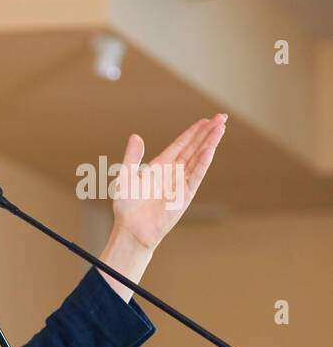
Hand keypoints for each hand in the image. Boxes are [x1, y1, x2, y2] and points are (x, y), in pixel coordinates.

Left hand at [110, 113, 226, 253]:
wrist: (131, 229)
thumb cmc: (127, 206)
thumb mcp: (126, 176)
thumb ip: (132, 157)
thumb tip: (135, 136)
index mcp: (160, 166)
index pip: (180, 144)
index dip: (193, 132)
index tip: (205, 120)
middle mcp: (172, 172)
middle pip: (193, 148)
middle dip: (207, 133)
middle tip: (221, 117)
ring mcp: (180, 183)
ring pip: (198, 158)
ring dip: (209, 143)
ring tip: (221, 128)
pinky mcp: (185, 195)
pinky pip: (195, 175)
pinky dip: (203, 162)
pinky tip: (210, 149)